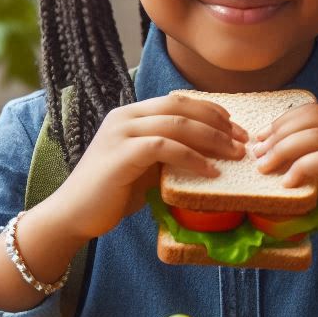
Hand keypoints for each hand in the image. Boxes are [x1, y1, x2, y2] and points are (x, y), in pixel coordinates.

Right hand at [52, 94, 247, 239]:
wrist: (74, 215)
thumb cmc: (115, 192)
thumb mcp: (149, 165)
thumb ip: (172, 151)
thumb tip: (215, 149)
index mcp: (132, 114)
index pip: (179, 101)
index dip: (211, 111)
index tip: (237, 128)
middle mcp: (125, 117)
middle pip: (181, 107)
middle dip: (218, 123)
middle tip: (243, 141)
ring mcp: (121, 133)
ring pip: (177, 124)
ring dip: (212, 139)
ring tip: (234, 155)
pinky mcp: (120, 154)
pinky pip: (165, 147)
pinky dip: (192, 157)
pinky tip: (210, 171)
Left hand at [252, 103, 317, 260]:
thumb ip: (313, 169)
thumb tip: (273, 163)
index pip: (316, 111)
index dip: (284, 121)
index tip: (262, 140)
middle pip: (313, 116)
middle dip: (279, 132)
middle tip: (258, 154)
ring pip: (316, 134)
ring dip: (283, 149)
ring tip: (265, 167)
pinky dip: (302, 168)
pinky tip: (288, 183)